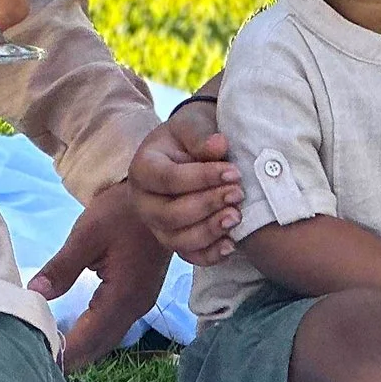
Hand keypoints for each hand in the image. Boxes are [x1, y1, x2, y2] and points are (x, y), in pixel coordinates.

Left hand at [28, 180, 173, 371]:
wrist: (164, 197)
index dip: (64, 353)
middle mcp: (135, 306)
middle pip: (100, 345)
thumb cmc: (122, 211)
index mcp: (122, 295)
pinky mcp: (140, 295)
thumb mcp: (87, 235)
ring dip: (84, 349)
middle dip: (72, 357)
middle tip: (38, 364)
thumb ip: (62, 268)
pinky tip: (76, 332)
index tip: (37, 363)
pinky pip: (115, 325)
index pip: (88, 337)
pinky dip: (94, 335)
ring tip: (54, 354)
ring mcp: (141, 302)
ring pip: (109, 338)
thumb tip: (33, 294)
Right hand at [126, 100, 242, 265]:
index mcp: (142, 169)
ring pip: (177, 240)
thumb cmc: (188, 137)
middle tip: (238, 194)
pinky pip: (188, 256)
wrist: (188, 152)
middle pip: (169, 214)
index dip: (202, 178)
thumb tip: (219, 145)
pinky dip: (209, 255)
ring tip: (237, 217)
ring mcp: (156, 225)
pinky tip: (231, 245)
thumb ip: (200, 136)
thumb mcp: (191, 125)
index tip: (234, 172)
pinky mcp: (173, 240)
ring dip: (209, 231)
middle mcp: (143, 201)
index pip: (168, 179)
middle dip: (207, 206)